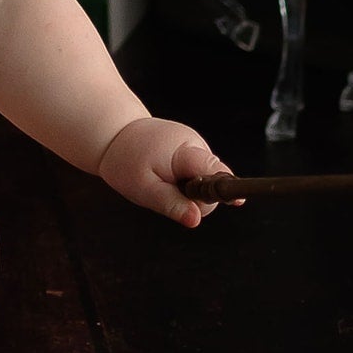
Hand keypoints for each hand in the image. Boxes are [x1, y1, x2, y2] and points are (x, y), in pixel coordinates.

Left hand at [95, 115, 240, 228]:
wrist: (114, 132)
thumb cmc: (125, 160)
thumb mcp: (143, 189)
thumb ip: (171, 204)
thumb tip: (195, 220)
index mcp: (185, 151)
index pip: (214, 170)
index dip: (227, 188)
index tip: (238, 201)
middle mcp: (195, 144)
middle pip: (214, 181)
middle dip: (197, 197)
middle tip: (167, 194)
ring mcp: (194, 145)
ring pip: (207, 179)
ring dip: (189, 189)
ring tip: (162, 182)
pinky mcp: (191, 150)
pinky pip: (198, 173)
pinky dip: (186, 181)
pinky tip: (167, 177)